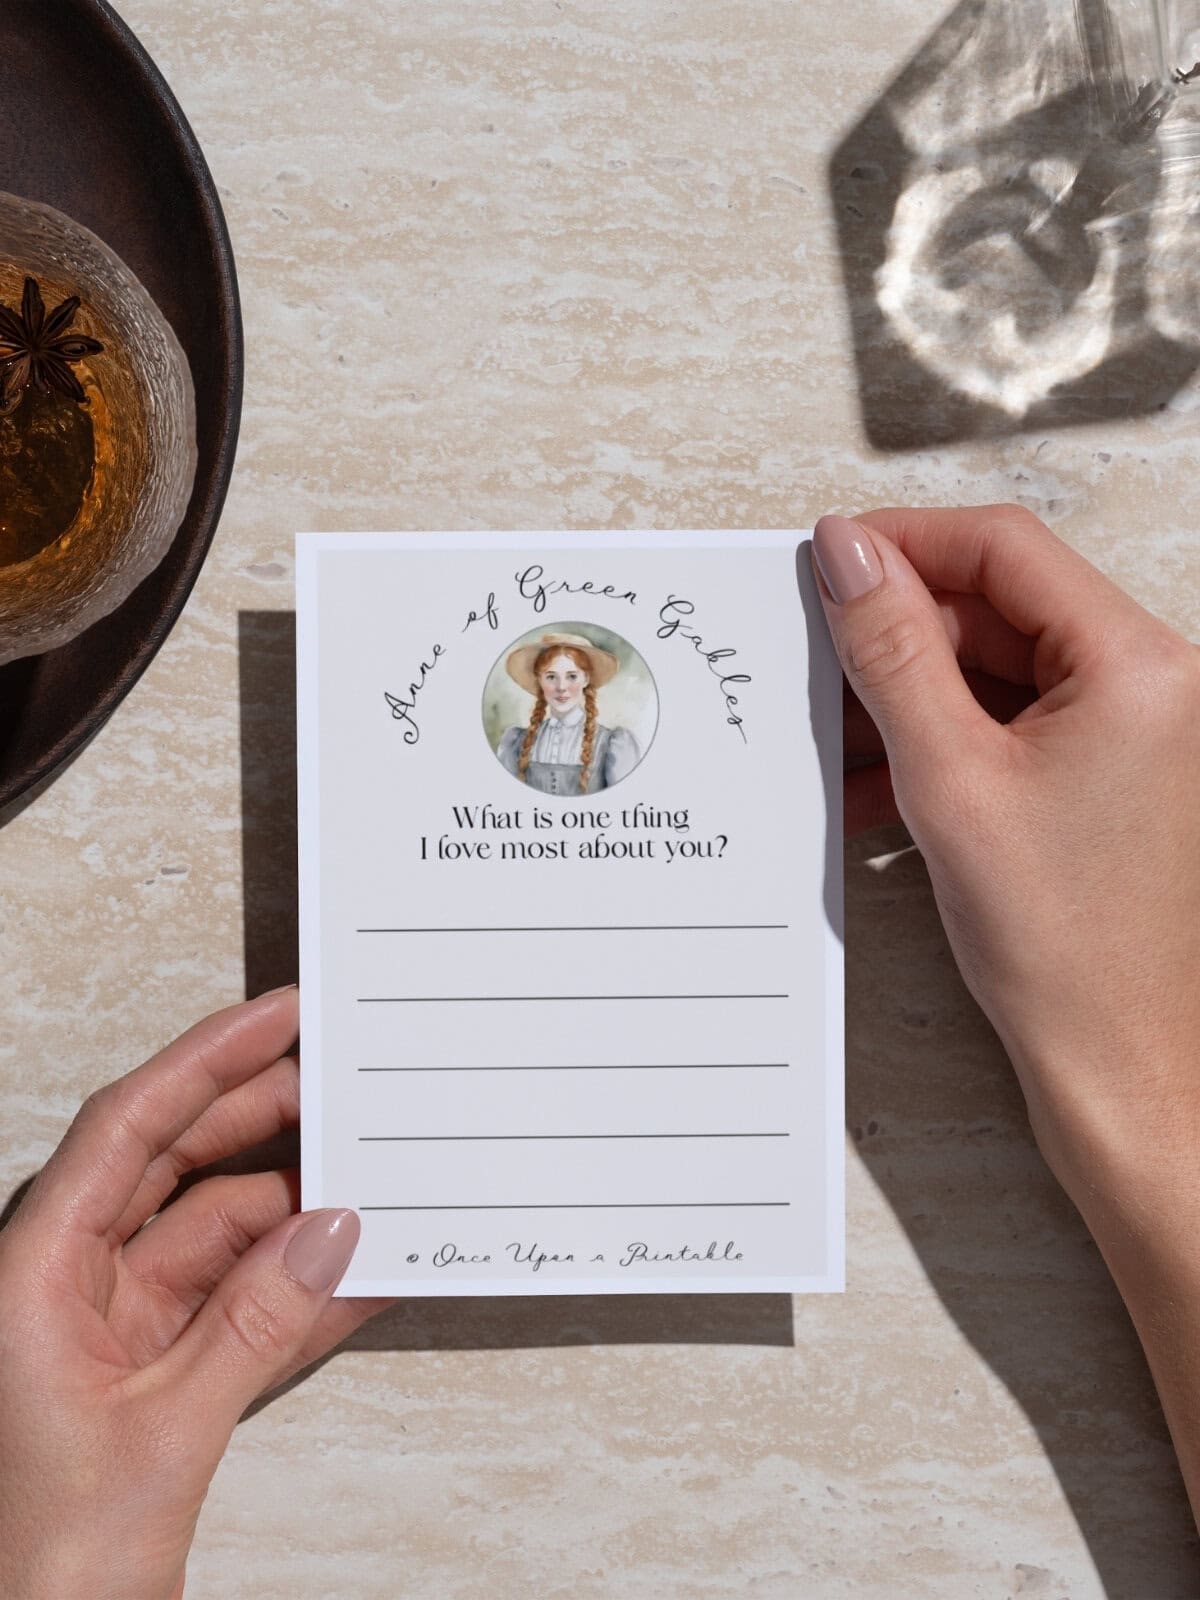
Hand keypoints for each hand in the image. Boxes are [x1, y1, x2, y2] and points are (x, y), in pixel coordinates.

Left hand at [0, 988, 388, 1599]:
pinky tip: (360, 1272)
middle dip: (259, 1119)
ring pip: (217, 1231)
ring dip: (295, 1214)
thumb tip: (328, 1234)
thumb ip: (255, 1325)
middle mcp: (70, 1285)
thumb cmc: (45, 1569)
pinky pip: (238, 1302)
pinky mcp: (157, 1370)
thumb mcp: (162, 1434)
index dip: (204, 1062)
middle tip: (337, 1079)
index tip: (275, 1016)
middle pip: (174, 1164)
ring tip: (370, 1180)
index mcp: (33, 1277)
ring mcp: (116, 1325)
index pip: (126, 1132)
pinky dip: (298, 1289)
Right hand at [814, 504, 1199, 1505]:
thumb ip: (891, 653)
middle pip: (998, 610)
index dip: (902, 543)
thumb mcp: (949, 779)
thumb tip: (847, 554)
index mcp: (1138, 666)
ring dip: (910, 699)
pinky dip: (940, 745)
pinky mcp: (1101, 778)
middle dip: (898, 636)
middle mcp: (1149, 685)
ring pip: (994, 672)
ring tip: (839, 744)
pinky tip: (878, 787)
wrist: (1118, 1066)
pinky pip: (1007, 727)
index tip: (826, 560)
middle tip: (815, 660)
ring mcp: (1128, 734)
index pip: (1003, 550)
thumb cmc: (1062, 945)